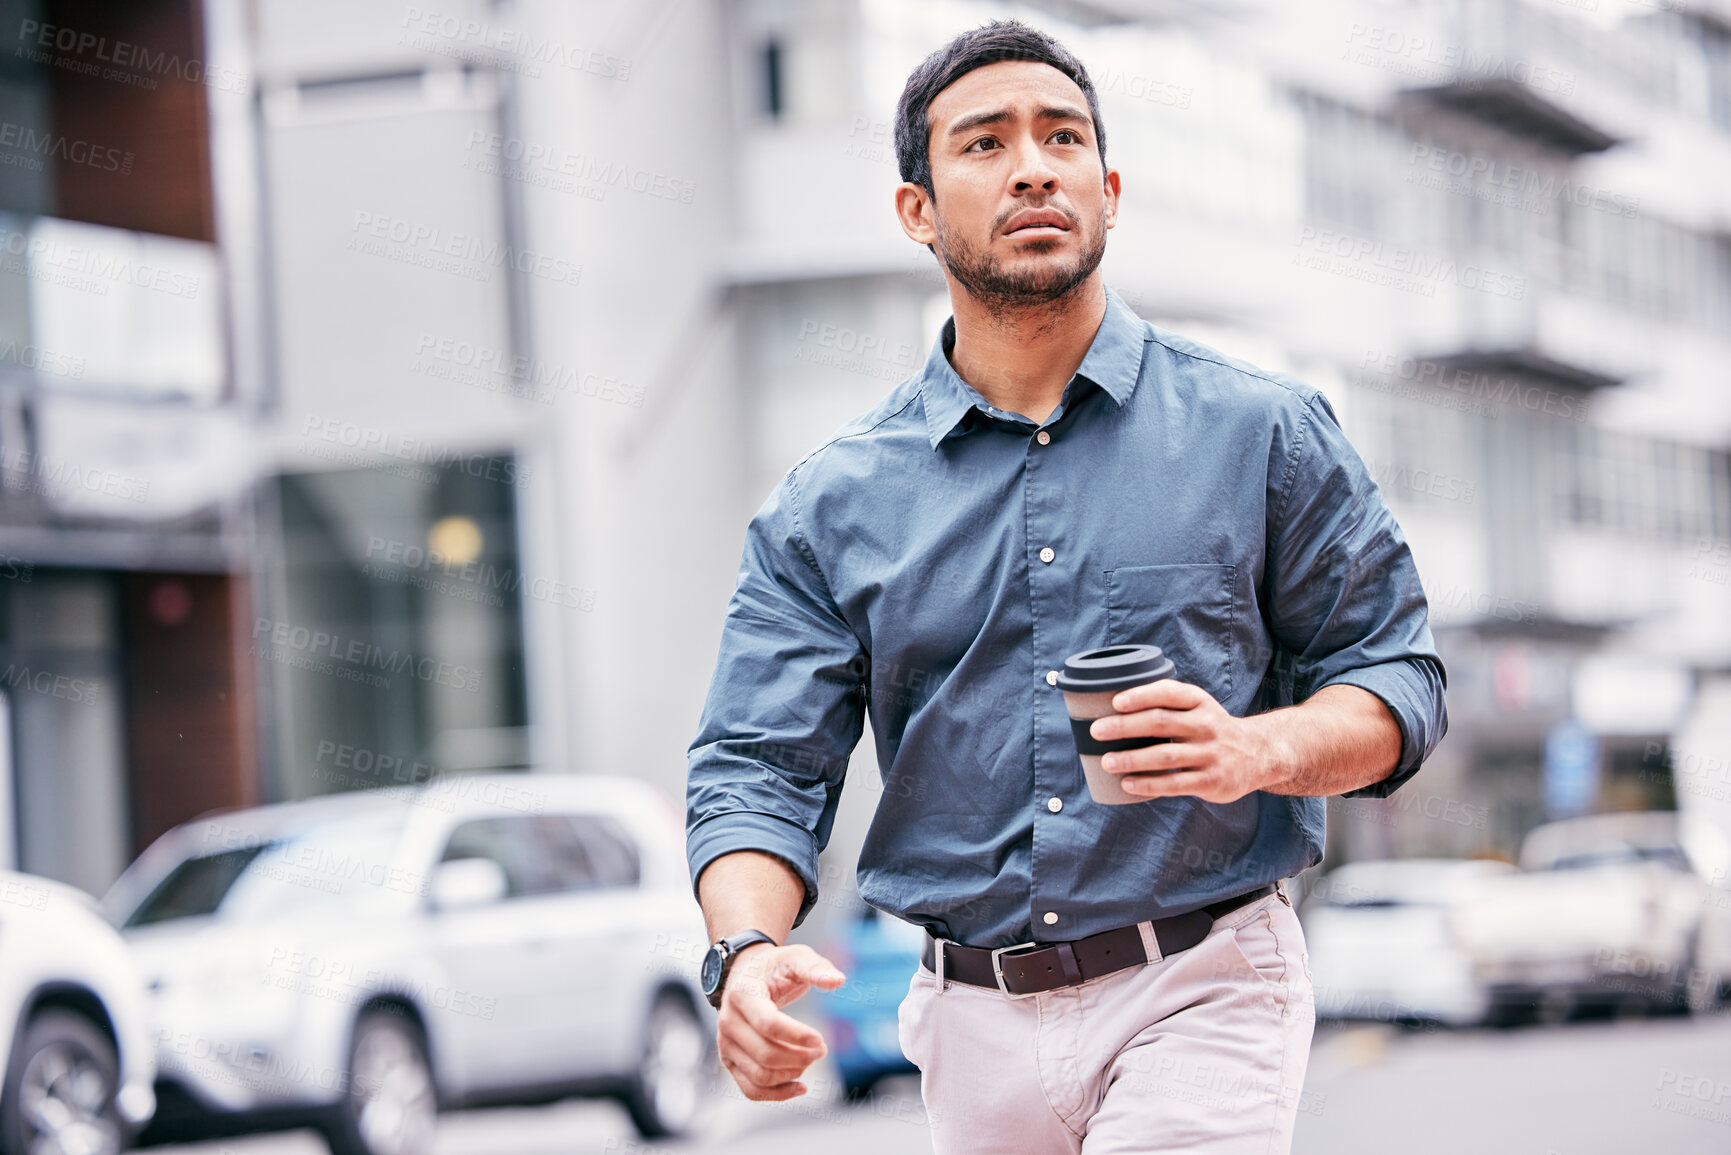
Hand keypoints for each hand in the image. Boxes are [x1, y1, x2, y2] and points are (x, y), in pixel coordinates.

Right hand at [716, 943, 845, 1101]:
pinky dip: (777, 1094)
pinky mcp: (729, 1060)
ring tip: (810, 1058)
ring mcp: (726, 1043)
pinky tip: (800, 1086)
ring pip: (760, 1075)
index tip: (821, 1039)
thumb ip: (816, 968)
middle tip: (822, 1048)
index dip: (797, 1036)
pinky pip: (751, 1089)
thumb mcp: (796, 958)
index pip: (769, 1024)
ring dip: (792, 1073)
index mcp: (742, 994)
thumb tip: (838, 980)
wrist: (747, 974)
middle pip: (766, 1054)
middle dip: (800, 1057)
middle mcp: (728, 1021)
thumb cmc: (775, 967)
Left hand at [1087, 679, 1287, 803]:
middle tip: (1096, 731)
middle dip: (1124, 726)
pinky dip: (1148, 784)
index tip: (1115, 702)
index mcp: (1200, 701)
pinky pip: (1174, 783)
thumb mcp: (1198, 707)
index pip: (1169, 693)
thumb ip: (1166, 705)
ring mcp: (1211, 754)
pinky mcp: (1211, 781)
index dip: (1141, 695)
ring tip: (1106, 761)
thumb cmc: (1211, 728)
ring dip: (1131, 758)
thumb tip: (1111, 710)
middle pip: (1161, 722)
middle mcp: (1207, 725)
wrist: (1258, 754)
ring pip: (1165, 755)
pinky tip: (1127, 783)